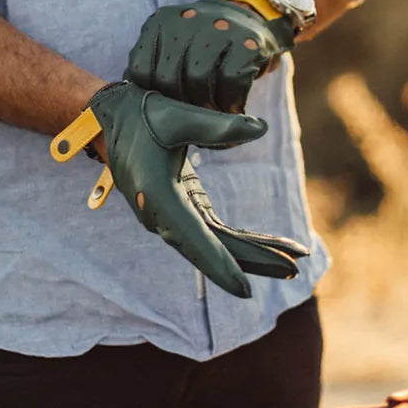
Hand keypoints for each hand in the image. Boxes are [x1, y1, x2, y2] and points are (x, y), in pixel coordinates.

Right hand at [87, 81, 308, 297]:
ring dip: (252, 254)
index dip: (221, 266)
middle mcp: (162, 215)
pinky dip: (239, 241)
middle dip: (253, 262)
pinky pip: (211, 233)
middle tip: (294, 270)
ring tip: (291, 262)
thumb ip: (219, 125)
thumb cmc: (144, 115)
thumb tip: (261, 127)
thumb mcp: (178, 116)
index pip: (195, 240)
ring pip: (214, 245)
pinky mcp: (179, 209)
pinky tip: (266, 246)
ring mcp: (170, 216)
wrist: (113, 118)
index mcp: (158, 196)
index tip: (246, 291)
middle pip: (212, 248)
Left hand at [126, 0, 295, 112]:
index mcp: (162, 20)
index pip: (141, 68)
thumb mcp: (174, 46)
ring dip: (205, 109)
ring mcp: (220, 26)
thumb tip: (130, 105)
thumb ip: (153, 68)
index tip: (167, 108)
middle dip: (179, 106)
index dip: (152, 96)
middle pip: (168, 76)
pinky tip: (233, 110)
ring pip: (198, 78)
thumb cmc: (204, 46)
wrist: (252, 24)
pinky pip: (231, 80)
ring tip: (213, 117)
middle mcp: (189, 18)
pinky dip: (230, 103)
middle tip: (192, 120)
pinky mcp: (248, 41)